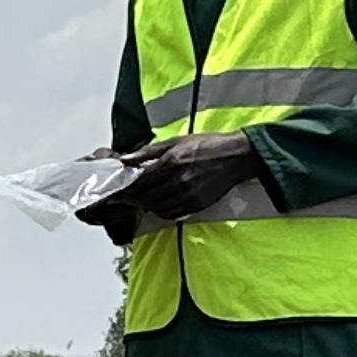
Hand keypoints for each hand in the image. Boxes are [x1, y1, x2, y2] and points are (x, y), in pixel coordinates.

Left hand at [103, 134, 263, 228]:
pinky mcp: (197, 205)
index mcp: (171, 162)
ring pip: (157, 208)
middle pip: (147, 198)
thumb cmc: (206, 146)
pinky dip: (162, 211)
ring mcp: (188, 195)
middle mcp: (179, 181)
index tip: (120, 191)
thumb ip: (147, 152)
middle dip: (136, 199)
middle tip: (131, 196)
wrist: (236, 157)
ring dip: (148, 206)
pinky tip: (162, 203)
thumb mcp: (175, 142)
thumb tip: (125, 159)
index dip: (128, 189)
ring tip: (146, 199)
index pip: (141, 182)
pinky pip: (172, 214)